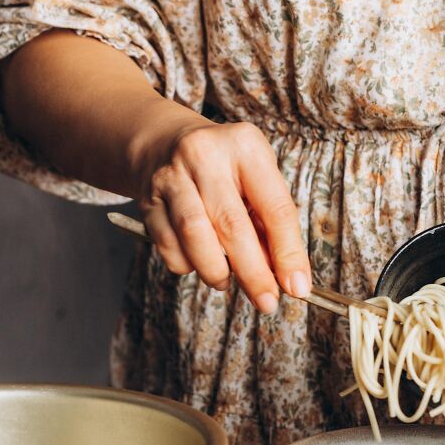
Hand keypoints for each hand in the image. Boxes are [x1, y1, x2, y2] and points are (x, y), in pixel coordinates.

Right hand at [135, 114, 310, 312]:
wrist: (163, 142)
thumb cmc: (225, 168)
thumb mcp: (256, 179)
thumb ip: (269, 223)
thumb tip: (285, 276)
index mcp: (246, 147)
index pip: (275, 208)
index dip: (288, 253)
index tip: (297, 286)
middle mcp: (206, 156)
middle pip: (233, 226)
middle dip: (254, 273)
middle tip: (267, 302)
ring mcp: (172, 176)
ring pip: (195, 236)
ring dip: (215, 271)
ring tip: (225, 282)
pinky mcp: (147, 200)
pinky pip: (167, 245)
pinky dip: (186, 264)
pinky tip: (197, 262)